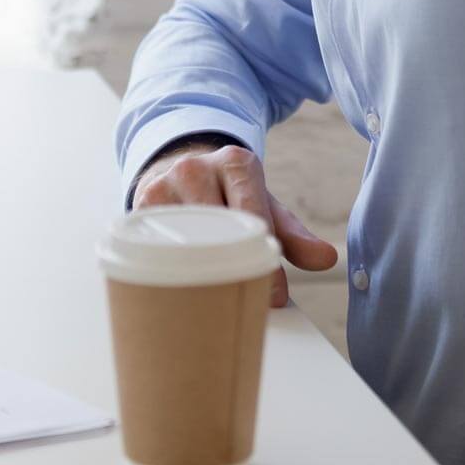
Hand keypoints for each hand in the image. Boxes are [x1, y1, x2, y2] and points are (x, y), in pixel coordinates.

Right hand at [133, 141, 340, 306]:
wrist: (175, 166)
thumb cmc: (228, 194)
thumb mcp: (263, 206)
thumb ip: (294, 234)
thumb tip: (327, 259)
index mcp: (236, 162)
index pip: (253, 214)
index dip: (264, 259)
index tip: (276, 295)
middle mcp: (196, 167)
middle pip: (218, 226)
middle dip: (233, 268)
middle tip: (244, 300)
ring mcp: (162, 185)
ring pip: (183, 237)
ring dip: (199, 273)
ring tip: (214, 301)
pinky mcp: (137, 207)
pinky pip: (154, 245)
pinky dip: (170, 269)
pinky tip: (182, 289)